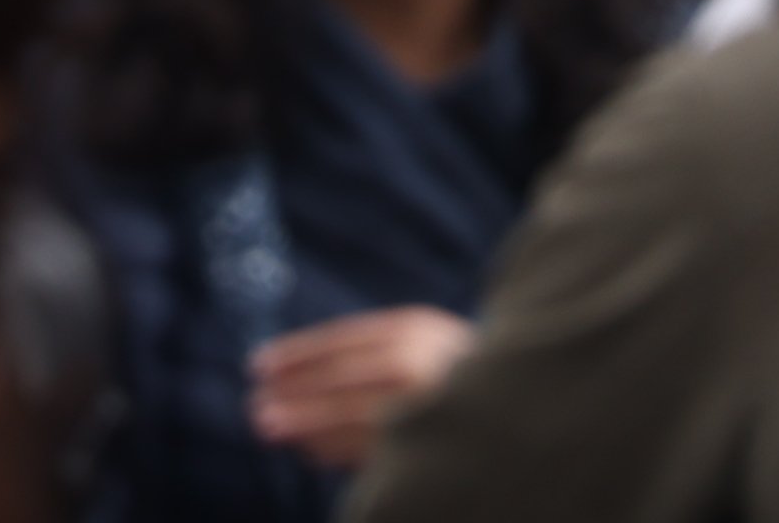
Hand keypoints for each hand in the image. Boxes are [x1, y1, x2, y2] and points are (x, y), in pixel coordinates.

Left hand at [250, 308, 474, 466]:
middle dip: (295, 394)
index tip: (259, 366)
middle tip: (255, 408)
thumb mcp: (422, 343)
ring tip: (271, 430)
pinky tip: (311, 449)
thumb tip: (298, 377)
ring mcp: (427, 402)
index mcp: (416, 329)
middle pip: (342, 377)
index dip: (298, 354)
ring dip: (307, 424)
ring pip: (352, 415)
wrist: (523, 403)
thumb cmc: (457, 371)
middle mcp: (421, 361)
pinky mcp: (431, 441)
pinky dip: (336, 447)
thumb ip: (372, 354)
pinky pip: (371, 447)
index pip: (343, 340)